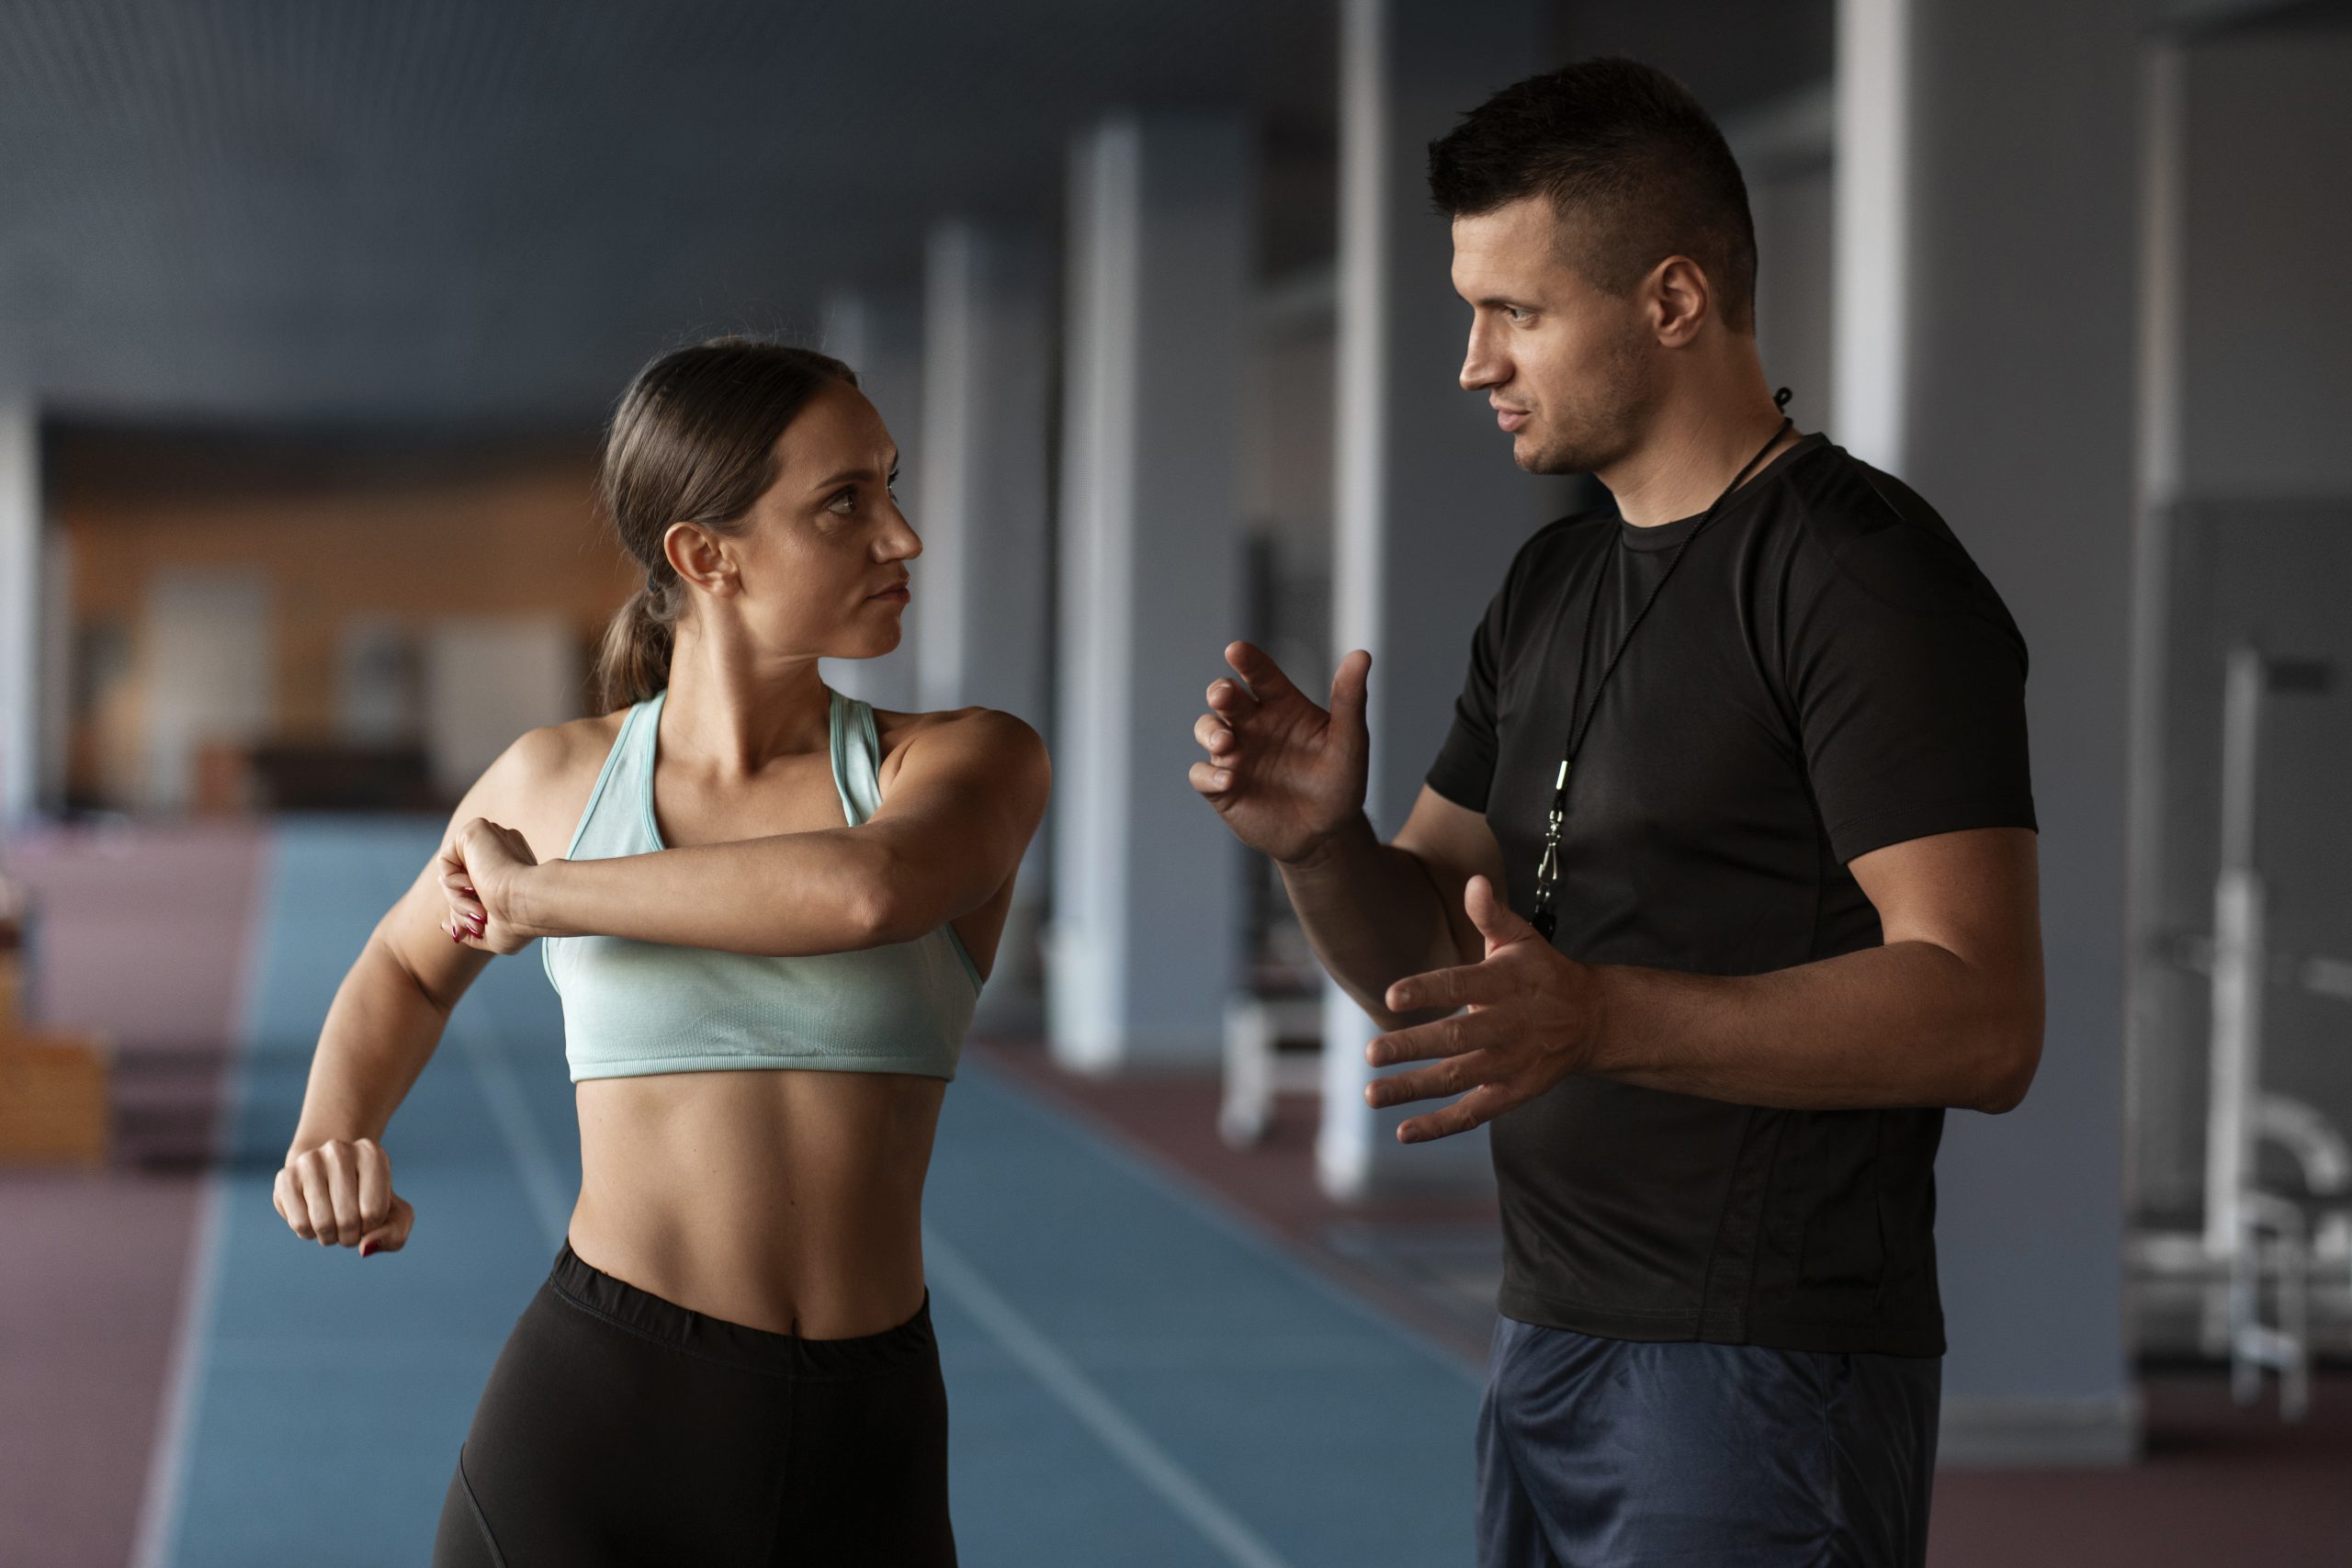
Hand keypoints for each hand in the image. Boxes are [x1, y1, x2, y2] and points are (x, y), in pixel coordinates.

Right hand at [273, 1136, 414, 1255]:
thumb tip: (366, 1248)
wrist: (328, 1178)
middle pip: (348, 1219)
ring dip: (329, 1237)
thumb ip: (394, 1235)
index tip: (368, 1216)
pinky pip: (299, 1224)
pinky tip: (313, 1217)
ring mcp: (310, 1161)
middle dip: (350, 1235)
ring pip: (322, 1223)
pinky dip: (309, 1233)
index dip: (371, 1227)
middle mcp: (340, 1150)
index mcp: (372, 1154)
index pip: (374, 1212)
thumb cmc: (366, 1199)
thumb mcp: (394, 1216)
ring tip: (332, 1223)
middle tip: (349, 1225)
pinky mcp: (285, 1177)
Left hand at [438, 818, 540, 954]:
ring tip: (479, 910)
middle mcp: (502, 852)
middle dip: (462, 908)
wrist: (530, 905)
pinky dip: (451, 882)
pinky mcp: (475, 831)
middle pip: (461, 884)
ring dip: (457, 900)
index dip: (469, 911)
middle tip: (479, 922)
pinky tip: (473, 886)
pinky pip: (445, 861)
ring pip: (452, 875)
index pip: (476, 889)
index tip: (480, 928)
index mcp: (512, 870)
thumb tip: (444, 925)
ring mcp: (490, 840)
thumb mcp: (494, 935)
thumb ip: (470, 929)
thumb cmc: (521, 924)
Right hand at [1189, 641, 1370, 865]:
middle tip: (1224, 696)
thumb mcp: (1350, 743)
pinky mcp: (1221, 787)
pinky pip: (1202, 775)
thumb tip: (1362, 655)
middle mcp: (1252, 724)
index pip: (1260, 674)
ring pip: (1206, 729)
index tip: (1236, 650)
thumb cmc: (1339, 783)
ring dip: (1210, 731)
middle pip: (1224, 696)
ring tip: (1226, 743)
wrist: (1326, 835)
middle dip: (1219, 692)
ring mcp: (1234, 755)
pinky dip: (1209, 775)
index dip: (1248, 660)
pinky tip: (1229, 780)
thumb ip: (1350, 700)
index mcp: (1281, 705)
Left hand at [1364, 876, 1603, 1142]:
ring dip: (1414, 1088)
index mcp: (1505, 983)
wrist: (1592, 1020)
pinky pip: (1472, 1113)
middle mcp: (1508, 1026)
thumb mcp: (1522, 938)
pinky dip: (1439, 1126)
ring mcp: (1510, 1064)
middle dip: (1413, 1046)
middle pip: (1457, 1039)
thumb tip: (1474, 880)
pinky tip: (1403, 1131)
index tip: (1392, 995)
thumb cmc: (1543, 972)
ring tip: (1371, 1094)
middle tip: (1370, 1053)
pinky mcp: (1512, 1093)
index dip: (1427, 989)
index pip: (1462, 984)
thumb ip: (1491, 914)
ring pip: (1458, 1079)